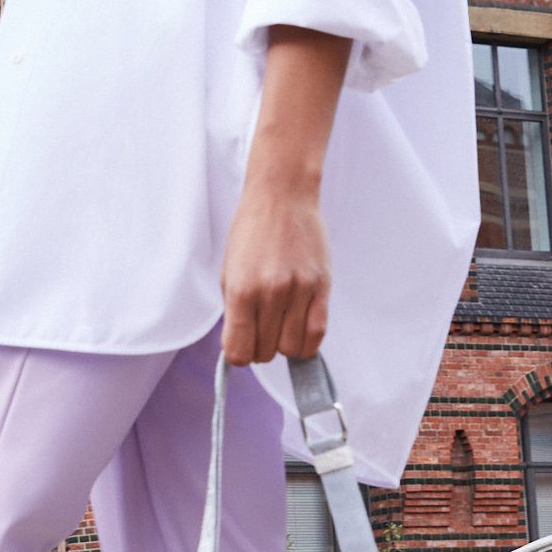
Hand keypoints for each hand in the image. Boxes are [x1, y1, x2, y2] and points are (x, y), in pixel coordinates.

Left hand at [221, 170, 330, 365]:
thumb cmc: (252, 232)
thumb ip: (234, 311)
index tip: (242, 344)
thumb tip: (240, 344)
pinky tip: (299, 327)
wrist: (282, 197)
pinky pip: (317, 333)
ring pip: (292, 348)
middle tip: (262, 328)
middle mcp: (271, 293)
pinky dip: (307, 341)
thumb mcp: (229, 272)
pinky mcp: (322, 287)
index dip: (239, 354)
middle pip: (266, 353)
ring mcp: (299, 291)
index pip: (239, 352)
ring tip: (281, 324)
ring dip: (284, 344)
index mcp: (241, 290)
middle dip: (261, 347)